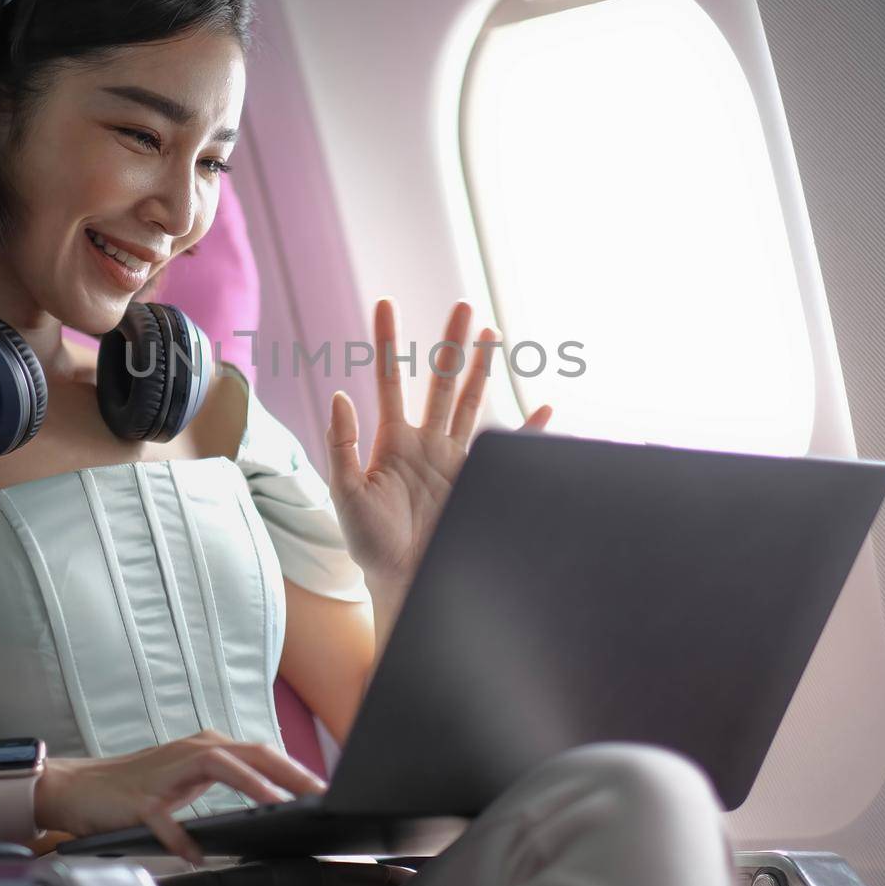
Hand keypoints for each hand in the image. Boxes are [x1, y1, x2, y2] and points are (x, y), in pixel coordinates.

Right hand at [35, 729, 325, 863]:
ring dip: (249, 784)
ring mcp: (166, 774)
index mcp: (207, 748)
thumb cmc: (139, 784)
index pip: (260, 753)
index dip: (294, 768)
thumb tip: (272, 795)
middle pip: (249, 753)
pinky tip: (196, 853)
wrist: (81, 787)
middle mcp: (192, 751)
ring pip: (217, 767)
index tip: (323, 787)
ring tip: (276, 803)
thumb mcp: (189, 776)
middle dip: (287, 771)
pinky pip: (165, 820)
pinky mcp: (141, 801)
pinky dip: (181, 837)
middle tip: (318, 791)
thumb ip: (226, 779)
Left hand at [326, 299, 552, 587]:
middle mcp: (427, 442)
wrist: (403, 582)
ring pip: (474, 403)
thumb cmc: (368, 542)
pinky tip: (545, 407)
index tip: (385, 302)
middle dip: (452, 344)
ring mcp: (455, 460)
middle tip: (462, 305)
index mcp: (393, 440)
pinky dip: (530, 431)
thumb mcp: (346, 493)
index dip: (387, 341)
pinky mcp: (478, 481)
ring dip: (484, 369)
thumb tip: (339, 396)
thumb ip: (342, 445)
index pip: (390, 378)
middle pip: (442, 380)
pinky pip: (510, 450)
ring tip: (493, 332)